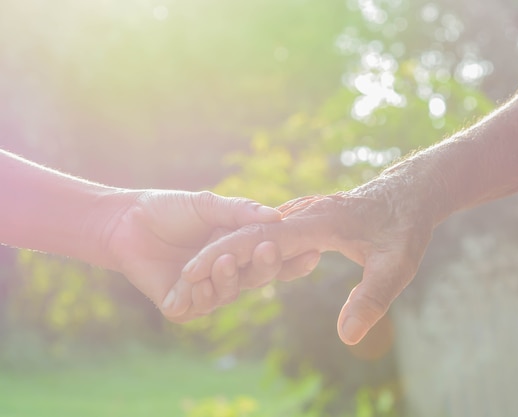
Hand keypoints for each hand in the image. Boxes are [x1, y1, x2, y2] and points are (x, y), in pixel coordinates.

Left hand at [104, 190, 319, 322]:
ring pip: (227, 295)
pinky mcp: (179, 304)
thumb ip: (241, 211)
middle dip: (262, 267)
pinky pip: (196, 308)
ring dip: (226, 280)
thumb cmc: (169, 209)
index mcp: (238, 250)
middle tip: (266, 250)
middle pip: (255, 279)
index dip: (291, 259)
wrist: (125, 220)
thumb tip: (277, 216)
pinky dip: (198, 296)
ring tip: (221, 261)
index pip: (271, 259)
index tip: (311, 251)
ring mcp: (203, 292)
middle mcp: (226, 274)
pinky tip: (194, 281)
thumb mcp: (209, 205)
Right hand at [176, 171, 439, 343]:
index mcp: (318, 222)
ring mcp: (306, 213)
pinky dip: (249, 242)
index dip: (227, 255)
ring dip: (229, 247)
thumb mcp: (397, 266)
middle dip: (216, 252)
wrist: (412, 192)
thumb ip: (371, 299)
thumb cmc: (406, 227)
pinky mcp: (309, 217)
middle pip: (250, 231)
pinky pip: (271, 229)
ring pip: (257, 229)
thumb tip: (347, 337)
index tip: (192, 272)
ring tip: (199, 271)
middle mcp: (305, 214)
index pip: (261, 238)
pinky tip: (239, 257)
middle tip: (183, 278)